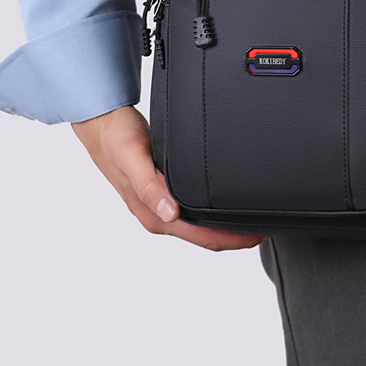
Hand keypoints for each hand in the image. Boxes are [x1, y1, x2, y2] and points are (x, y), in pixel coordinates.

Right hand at [71, 106, 263, 250]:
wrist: (101, 125)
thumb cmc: (116, 139)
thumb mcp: (133, 157)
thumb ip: (149, 186)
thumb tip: (169, 213)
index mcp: (154, 214)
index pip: (201, 238)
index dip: (232, 240)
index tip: (258, 234)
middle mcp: (158, 215)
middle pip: (204, 237)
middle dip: (235, 237)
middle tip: (265, 227)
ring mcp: (160, 207)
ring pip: (199, 228)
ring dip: (224, 228)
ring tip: (251, 219)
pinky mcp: (161, 195)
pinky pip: (192, 213)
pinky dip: (211, 215)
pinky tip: (224, 206)